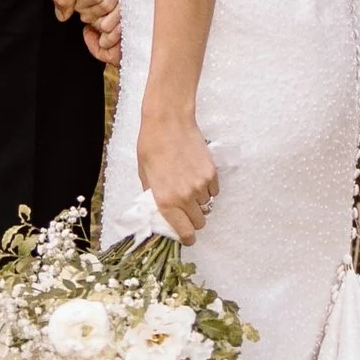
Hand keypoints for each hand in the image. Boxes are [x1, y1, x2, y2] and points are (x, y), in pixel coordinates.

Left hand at [138, 105, 216, 244]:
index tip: (187, 236)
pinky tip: (197, 176)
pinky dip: (208, 189)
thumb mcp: (145, 176)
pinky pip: (214, 191)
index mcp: (166, 201)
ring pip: (207, 205)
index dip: (187, 238)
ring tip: (189, 186)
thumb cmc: (151, 146)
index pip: (185, 232)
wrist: (168, 122)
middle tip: (185, 208)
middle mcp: (185, 197)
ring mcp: (201, 185)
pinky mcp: (211, 173)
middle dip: (193, 218)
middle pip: (199, 222)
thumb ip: (154, 197)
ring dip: (200, 202)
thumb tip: (161, 211)